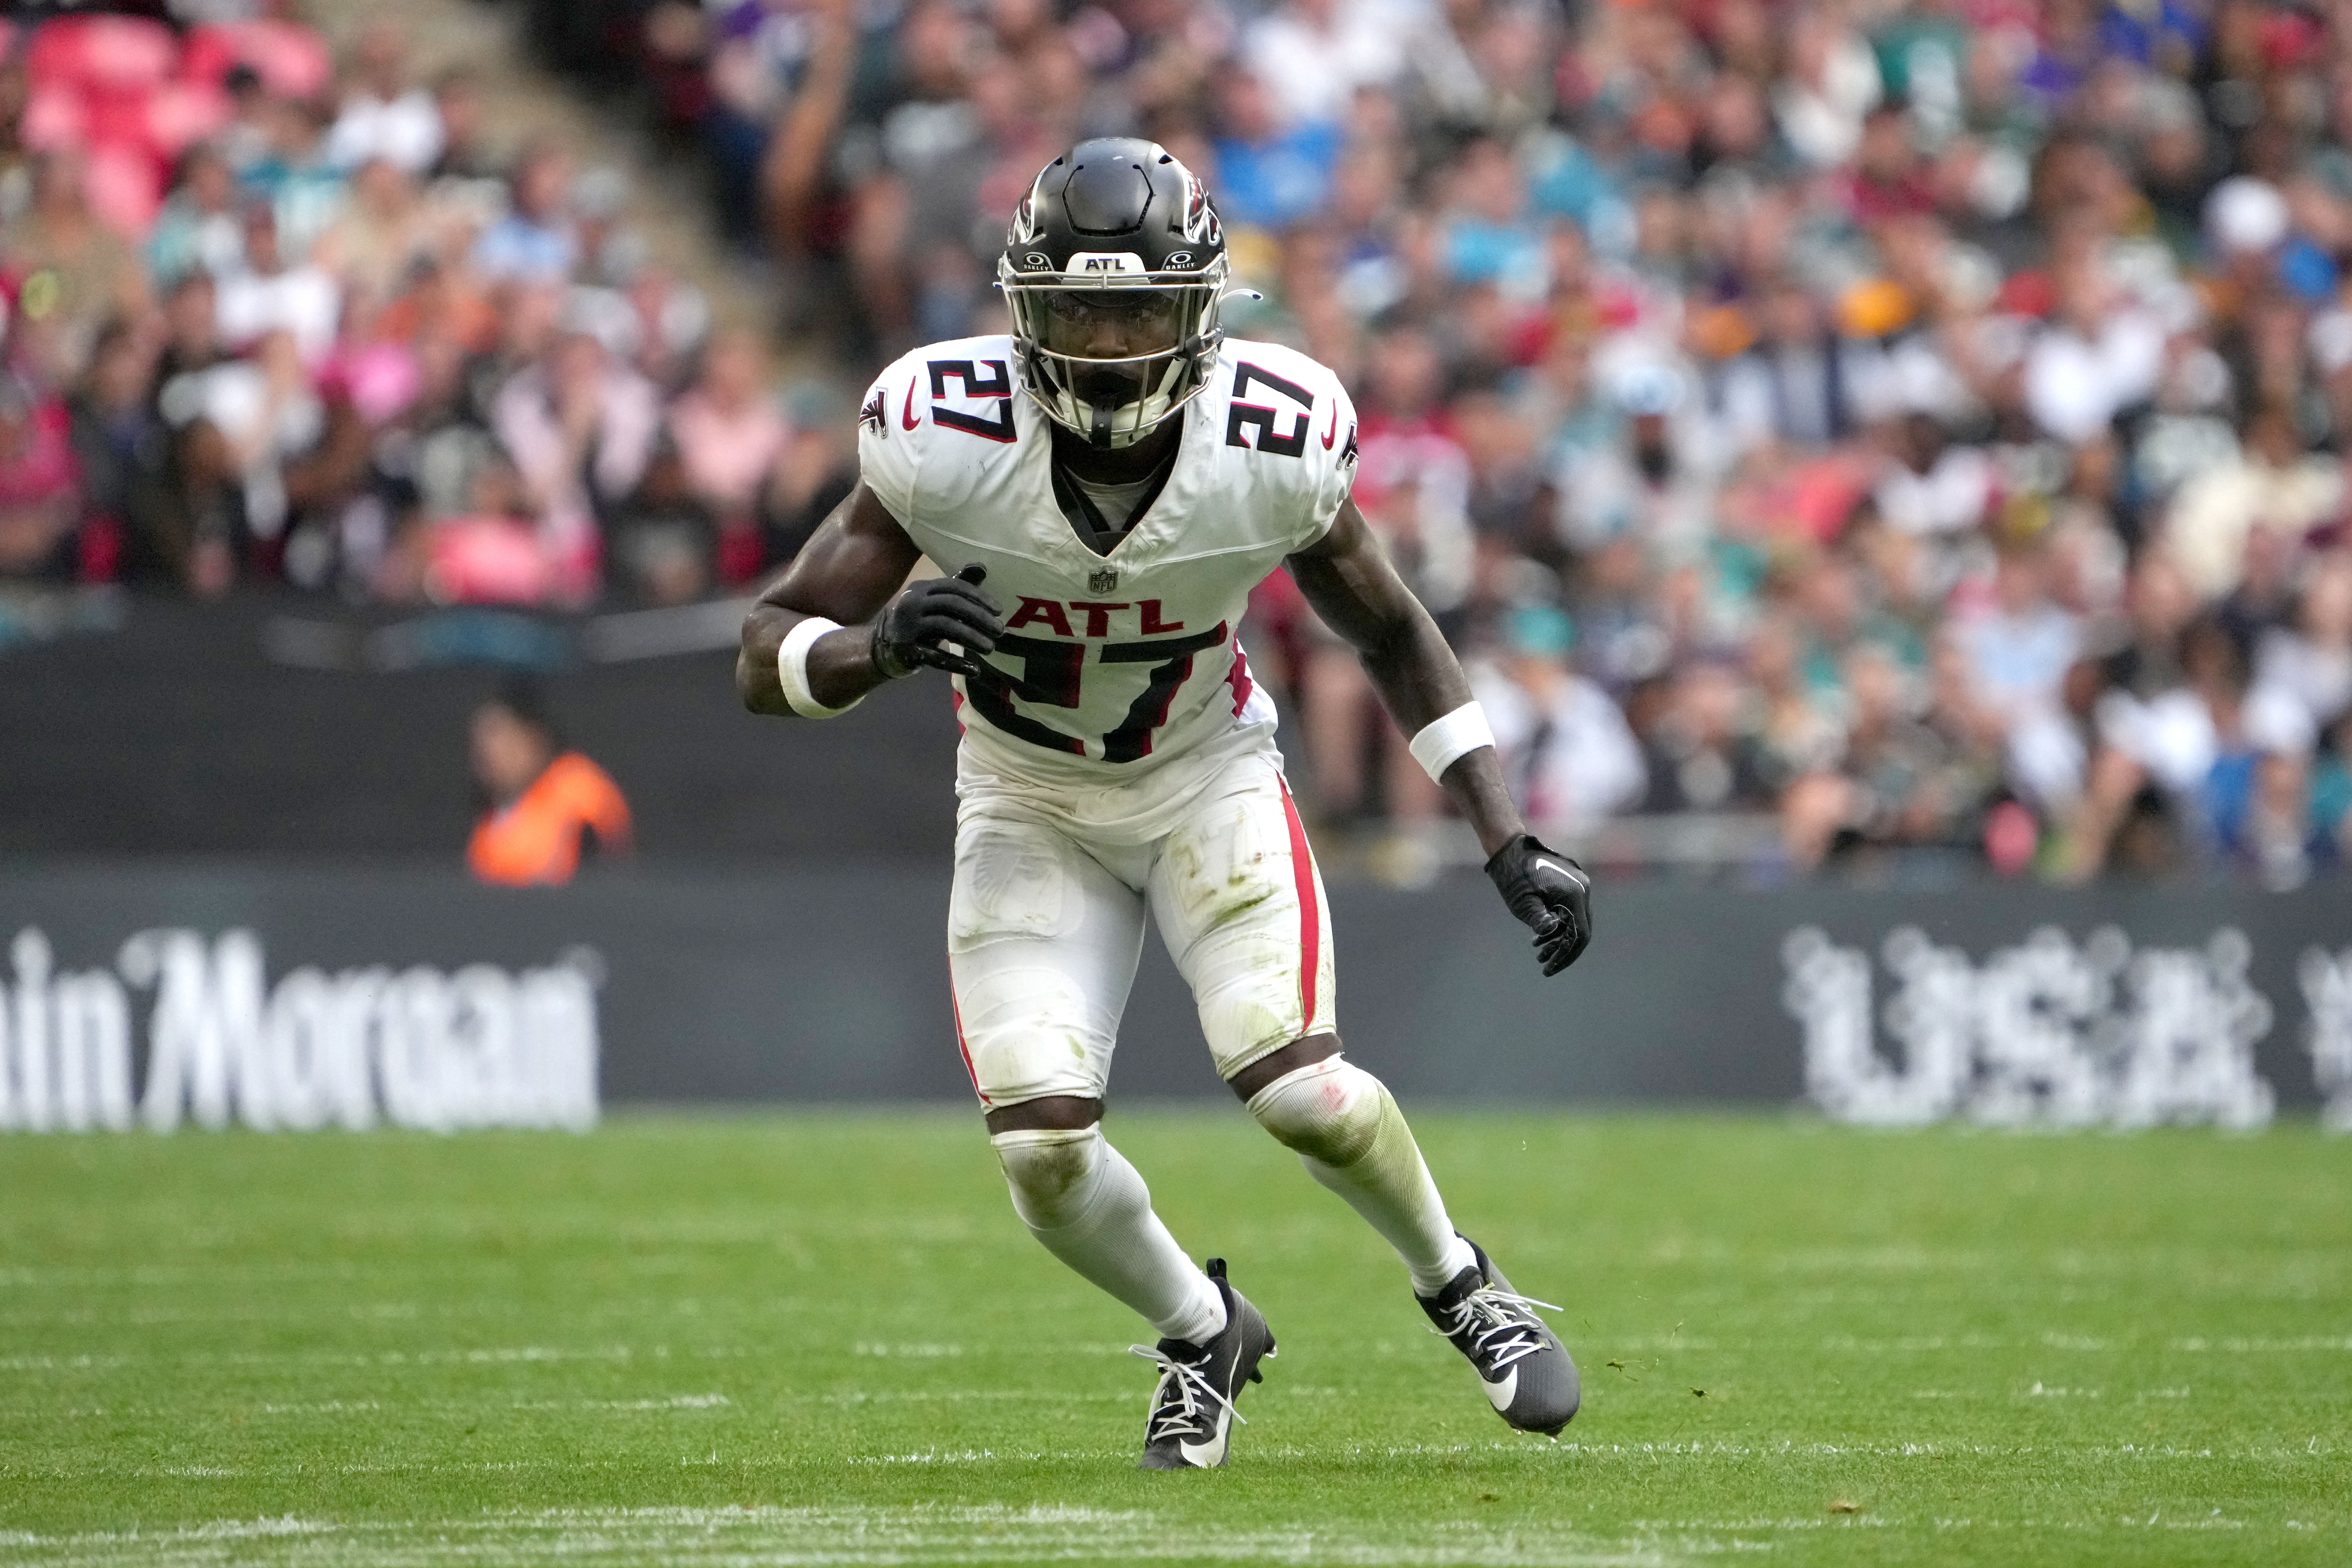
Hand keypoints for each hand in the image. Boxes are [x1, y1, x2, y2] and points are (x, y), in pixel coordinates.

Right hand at [871, 563, 1001, 680]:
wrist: (888, 646)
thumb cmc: (921, 620)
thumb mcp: (937, 602)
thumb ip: (958, 587)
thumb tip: (981, 567)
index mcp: (922, 588)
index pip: (954, 587)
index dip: (979, 597)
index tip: (999, 611)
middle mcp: (912, 602)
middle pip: (952, 604)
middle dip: (980, 617)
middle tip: (1000, 630)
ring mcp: (907, 626)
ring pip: (945, 626)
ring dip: (972, 638)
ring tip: (990, 648)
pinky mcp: (906, 650)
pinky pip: (935, 657)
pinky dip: (956, 663)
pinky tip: (975, 670)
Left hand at [1483, 834, 1591, 976]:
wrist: (1510, 848)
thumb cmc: (1513, 875)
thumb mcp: (1523, 901)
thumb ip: (1539, 918)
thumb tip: (1551, 932)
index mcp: (1574, 894)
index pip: (1580, 934)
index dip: (1567, 956)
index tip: (1551, 969)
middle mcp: (1582, 888)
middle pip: (1580, 929)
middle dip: (1562, 949)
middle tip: (1543, 964)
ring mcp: (1577, 884)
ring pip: (1574, 920)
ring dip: (1558, 938)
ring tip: (1537, 951)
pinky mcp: (1569, 883)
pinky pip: (1568, 909)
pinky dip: (1557, 924)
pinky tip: (1539, 937)